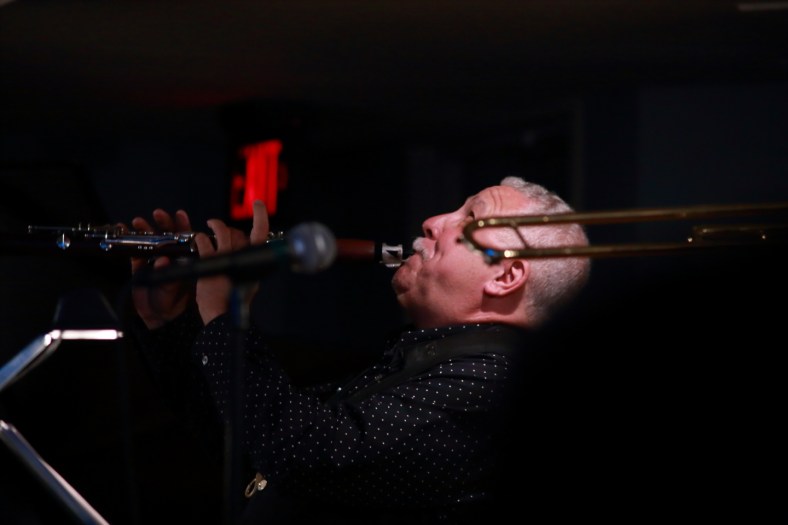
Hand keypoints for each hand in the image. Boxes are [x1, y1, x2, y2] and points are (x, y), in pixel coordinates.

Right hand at [129, 209, 195, 329]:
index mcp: (183, 260)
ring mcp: (154, 259)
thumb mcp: (173, 289)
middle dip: (163, 222)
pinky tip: (122, 229)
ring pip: (150, 240)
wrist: (158, 318)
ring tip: (138, 221)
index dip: (183, 226)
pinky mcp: (139, 265)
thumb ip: (168, 275)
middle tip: (158, 213)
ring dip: (145, 229)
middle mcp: (170, 256)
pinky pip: (134, 250)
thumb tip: (163, 260)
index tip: (180, 215)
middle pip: (167, 235)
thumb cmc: (172, 303)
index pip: (185, 239)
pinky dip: (127, 240)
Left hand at [191, 200, 269, 323]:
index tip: (258, 205)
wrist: (222, 316)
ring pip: (223, 232)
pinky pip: (205, 242)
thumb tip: (246, 251)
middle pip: (240, 233)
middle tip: (222, 228)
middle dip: (230, 229)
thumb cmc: (233, 303)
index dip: (260, 217)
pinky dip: (201, 238)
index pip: (262, 234)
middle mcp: (244, 259)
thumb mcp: (248, 284)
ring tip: (209, 225)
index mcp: (255, 264)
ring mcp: (227, 259)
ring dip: (215, 225)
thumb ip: (248, 268)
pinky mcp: (211, 263)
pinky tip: (198, 240)